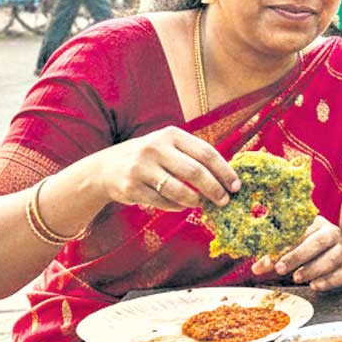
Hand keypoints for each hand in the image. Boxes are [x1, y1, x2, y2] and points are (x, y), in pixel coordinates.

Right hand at [90, 126, 239, 211]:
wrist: (105, 168)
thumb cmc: (149, 158)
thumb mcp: (168, 147)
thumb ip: (193, 156)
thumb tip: (227, 176)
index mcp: (170, 135)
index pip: (206, 153)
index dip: (224, 171)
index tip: (236, 186)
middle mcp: (155, 148)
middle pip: (196, 172)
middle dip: (215, 189)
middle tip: (225, 201)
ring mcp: (141, 168)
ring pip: (180, 190)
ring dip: (196, 200)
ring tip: (202, 203)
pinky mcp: (131, 188)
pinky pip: (163, 202)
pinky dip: (177, 206)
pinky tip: (181, 205)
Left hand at [252, 216, 341, 291]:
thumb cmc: (315, 256)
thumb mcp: (297, 251)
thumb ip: (277, 257)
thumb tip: (256, 268)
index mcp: (319, 226)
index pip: (302, 233)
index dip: (286, 246)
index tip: (273, 262)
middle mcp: (335, 235)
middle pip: (318, 242)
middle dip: (297, 256)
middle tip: (280, 269)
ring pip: (330, 260)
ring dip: (311, 270)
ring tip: (297, 278)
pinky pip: (339, 276)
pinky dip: (326, 282)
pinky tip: (314, 285)